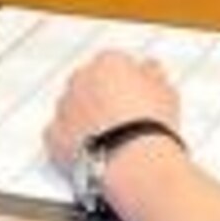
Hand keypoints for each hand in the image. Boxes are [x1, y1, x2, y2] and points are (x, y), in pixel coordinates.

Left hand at [43, 50, 181, 169]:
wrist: (134, 159)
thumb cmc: (150, 123)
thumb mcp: (166, 89)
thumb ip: (152, 73)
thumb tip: (149, 69)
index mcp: (107, 63)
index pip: (111, 61)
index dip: (124, 78)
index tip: (132, 90)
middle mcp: (80, 80)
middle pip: (87, 81)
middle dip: (99, 93)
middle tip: (120, 112)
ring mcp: (64, 107)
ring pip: (71, 105)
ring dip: (84, 114)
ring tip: (107, 133)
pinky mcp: (54, 135)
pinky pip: (59, 132)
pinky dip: (71, 137)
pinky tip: (90, 145)